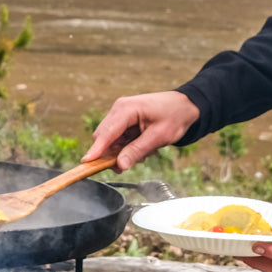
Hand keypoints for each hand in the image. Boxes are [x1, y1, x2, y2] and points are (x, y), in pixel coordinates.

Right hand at [82, 91, 199, 170]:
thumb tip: (119, 165)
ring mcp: (120, 115)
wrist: (185, 106)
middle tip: (132, 162)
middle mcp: (119, 110)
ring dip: (123, 152)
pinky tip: (144, 146)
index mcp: (126, 109)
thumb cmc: (174, 116)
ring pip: (110, 141)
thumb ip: (137, 151)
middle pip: (103, 138)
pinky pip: (118, 139)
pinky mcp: (123, 121)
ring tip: (146, 151)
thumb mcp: (158, 137)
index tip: (86, 162)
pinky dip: (128, 147)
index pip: (106, 133)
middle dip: (113, 154)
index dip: (96, 150)